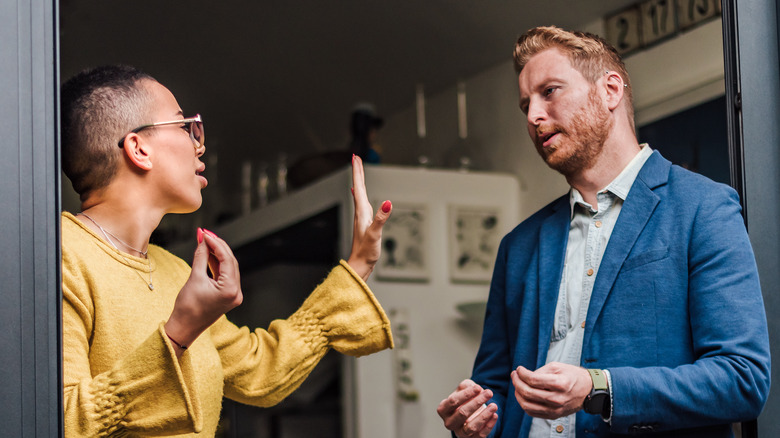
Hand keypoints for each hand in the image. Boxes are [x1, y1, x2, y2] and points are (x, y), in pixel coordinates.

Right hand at [165, 229, 242, 355]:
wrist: (183, 328)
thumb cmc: (187, 307)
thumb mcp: (194, 278)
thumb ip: (201, 256)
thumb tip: (203, 240)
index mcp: (231, 289)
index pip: (227, 259)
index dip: (216, 243)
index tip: (204, 233)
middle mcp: (236, 292)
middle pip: (230, 262)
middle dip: (218, 246)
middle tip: (205, 234)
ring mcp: (234, 295)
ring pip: (228, 268)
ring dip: (217, 254)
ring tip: (205, 241)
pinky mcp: (228, 296)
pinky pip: (225, 276)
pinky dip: (217, 265)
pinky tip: (209, 254)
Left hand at [346, 154, 391, 279]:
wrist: (360, 265)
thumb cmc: (366, 251)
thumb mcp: (375, 234)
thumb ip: (381, 218)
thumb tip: (388, 203)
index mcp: (362, 212)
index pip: (359, 187)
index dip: (358, 172)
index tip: (355, 157)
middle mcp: (360, 212)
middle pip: (358, 187)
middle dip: (358, 172)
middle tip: (356, 158)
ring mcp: (362, 217)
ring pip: (360, 193)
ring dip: (359, 180)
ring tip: (358, 171)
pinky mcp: (364, 222)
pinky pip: (361, 202)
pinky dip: (360, 193)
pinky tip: (358, 194)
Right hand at [437, 379, 498, 437]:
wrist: (470, 413)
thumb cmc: (464, 400)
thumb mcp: (463, 389)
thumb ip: (467, 386)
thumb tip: (476, 388)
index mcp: (444, 409)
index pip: (453, 401)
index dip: (466, 394)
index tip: (478, 387)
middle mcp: (450, 423)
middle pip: (462, 413)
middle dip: (477, 402)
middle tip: (489, 393)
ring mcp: (460, 432)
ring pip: (471, 427)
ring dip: (484, 416)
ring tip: (494, 405)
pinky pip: (481, 434)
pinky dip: (489, 425)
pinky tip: (495, 415)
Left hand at [510, 362, 591, 418]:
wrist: (588, 390)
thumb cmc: (573, 376)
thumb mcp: (557, 367)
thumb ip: (540, 371)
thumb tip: (524, 376)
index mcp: (559, 384)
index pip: (533, 380)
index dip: (521, 373)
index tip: (519, 369)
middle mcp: (557, 399)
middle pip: (528, 393)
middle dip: (516, 382)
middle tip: (514, 375)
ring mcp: (555, 409)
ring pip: (527, 405)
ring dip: (518, 394)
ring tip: (517, 385)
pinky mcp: (553, 415)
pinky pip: (532, 412)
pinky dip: (524, 404)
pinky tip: (523, 395)